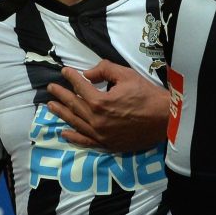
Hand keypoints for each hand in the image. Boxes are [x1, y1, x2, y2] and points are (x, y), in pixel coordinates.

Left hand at [47, 60, 170, 151]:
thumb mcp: (126, 75)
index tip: (65, 71)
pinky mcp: (108, 144)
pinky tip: (64, 133)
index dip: (71, 77)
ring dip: (62, 114)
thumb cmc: (147, 95)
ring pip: (75, 123)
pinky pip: (86, 142)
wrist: (165, 118)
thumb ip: (104, 69)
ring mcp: (101, 135)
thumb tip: (87, 74)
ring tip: (51, 106)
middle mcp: (96, 121)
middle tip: (51, 88)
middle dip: (61, 95)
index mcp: (100, 102)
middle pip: (73, 105)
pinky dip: (74, 137)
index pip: (79, 87)